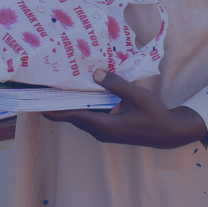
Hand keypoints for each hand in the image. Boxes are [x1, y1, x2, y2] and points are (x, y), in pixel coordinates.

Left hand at [43, 69, 207, 148]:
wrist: (170, 133)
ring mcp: (105, 131)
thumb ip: (117, 85)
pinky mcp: (109, 128)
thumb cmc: (155, 115)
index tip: (37, 104)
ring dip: (69, 106)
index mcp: (105, 126)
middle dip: (58, 105)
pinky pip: (89, 117)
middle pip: (73, 117)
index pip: (73, 116)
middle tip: (43, 90)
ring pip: (81, 117)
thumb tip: (95, 73)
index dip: (55, 110)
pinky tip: (80, 94)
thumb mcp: (138, 96)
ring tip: (55, 90)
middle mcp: (101, 131)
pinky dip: (81, 107)